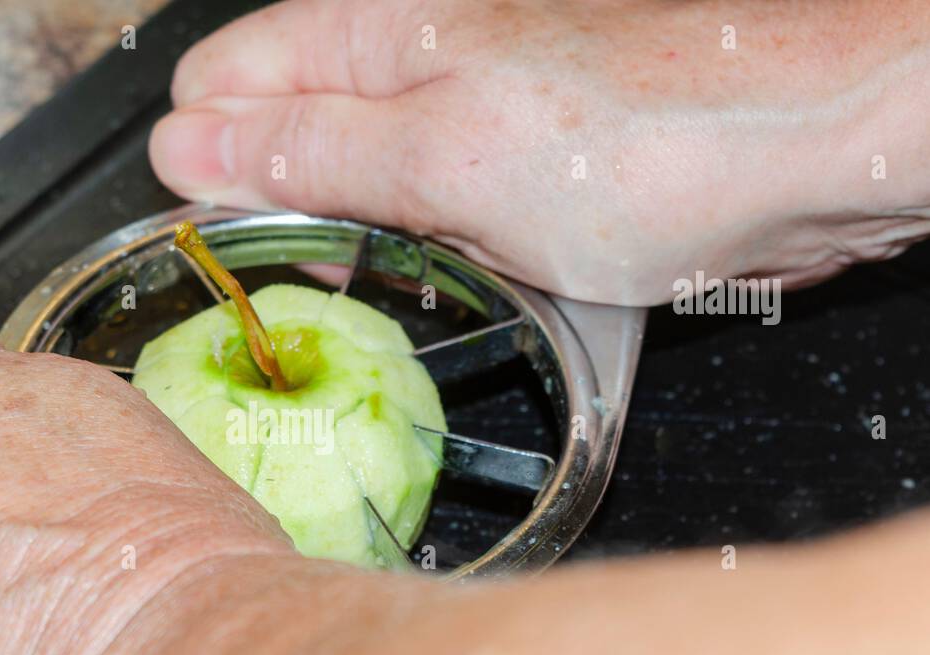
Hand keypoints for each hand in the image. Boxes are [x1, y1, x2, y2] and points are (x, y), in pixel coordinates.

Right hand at [150, 0, 929, 303]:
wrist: (812, 150)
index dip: (212, 167)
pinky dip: (440, 256)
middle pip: (289, 135)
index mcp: (373, 30)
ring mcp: (469, 110)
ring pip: (366, 184)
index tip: (238, 240)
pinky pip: (440, 216)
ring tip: (420, 275)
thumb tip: (190, 149)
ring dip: (373, 244)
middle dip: (292, 213)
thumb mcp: (442, 158)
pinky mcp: (522, 165)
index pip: (224, 83)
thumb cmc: (652, 141)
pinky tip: (473, 276)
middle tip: (343, 268)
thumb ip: (310, 152)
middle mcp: (414, 57)